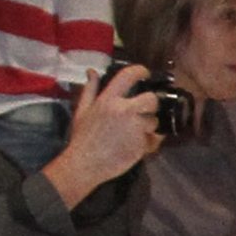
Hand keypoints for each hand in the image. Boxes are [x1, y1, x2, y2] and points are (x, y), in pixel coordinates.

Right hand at [44, 66, 163, 202]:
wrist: (85, 164)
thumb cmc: (83, 137)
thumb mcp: (82, 111)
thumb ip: (90, 90)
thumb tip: (92, 72)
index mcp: (108, 100)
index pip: (128, 76)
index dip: (141, 71)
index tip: (145, 73)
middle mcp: (124, 110)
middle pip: (151, 99)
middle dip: (150, 104)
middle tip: (143, 111)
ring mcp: (135, 128)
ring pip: (153, 121)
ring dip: (148, 126)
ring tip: (134, 133)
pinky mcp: (142, 144)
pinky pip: (154, 139)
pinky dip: (149, 142)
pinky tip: (136, 144)